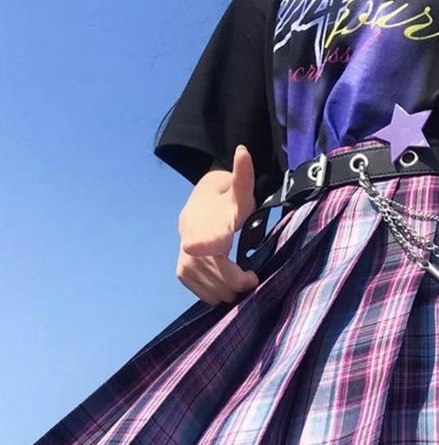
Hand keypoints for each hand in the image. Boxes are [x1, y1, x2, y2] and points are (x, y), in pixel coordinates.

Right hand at [175, 145, 259, 303]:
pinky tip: (225, 286)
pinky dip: (215, 293)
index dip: (202, 245)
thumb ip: (243, 175)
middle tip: (252, 278)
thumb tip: (243, 150)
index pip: (202, 239)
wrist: (200, 209)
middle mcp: (191, 244)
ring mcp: (184, 259)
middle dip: (238, 281)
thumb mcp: (239, 190)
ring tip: (240, 281)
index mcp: (208, 224)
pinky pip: (200, 292)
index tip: (197, 249)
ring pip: (210, 288)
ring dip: (229, 290)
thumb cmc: (227, 203)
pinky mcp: (181, 272)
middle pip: (217, 274)